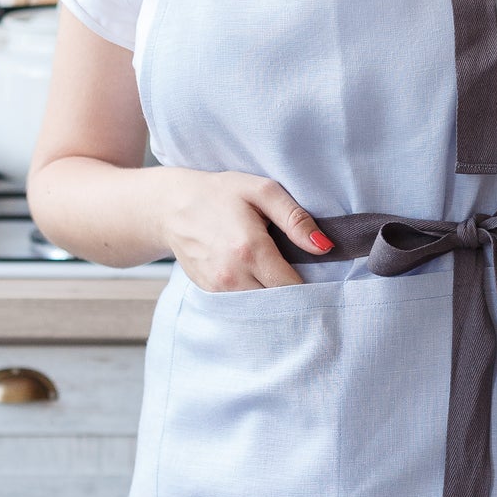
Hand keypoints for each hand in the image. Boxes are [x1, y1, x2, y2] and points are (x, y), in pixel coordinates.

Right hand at [158, 168, 334, 290]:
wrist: (172, 206)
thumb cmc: (221, 193)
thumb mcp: (262, 191)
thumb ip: (296, 219)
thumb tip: (324, 247)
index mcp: (251, 249)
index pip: (293, 286)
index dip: (310, 282)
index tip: (318, 273)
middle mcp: (233, 275)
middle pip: (278, 300)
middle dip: (292, 290)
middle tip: (298, 270)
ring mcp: (219, 287)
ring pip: (260, 304)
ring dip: (272, 293)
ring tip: (274, 268)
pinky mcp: (209, 292)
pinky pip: (242, 302)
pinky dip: (253, 292)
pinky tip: (254, 272)